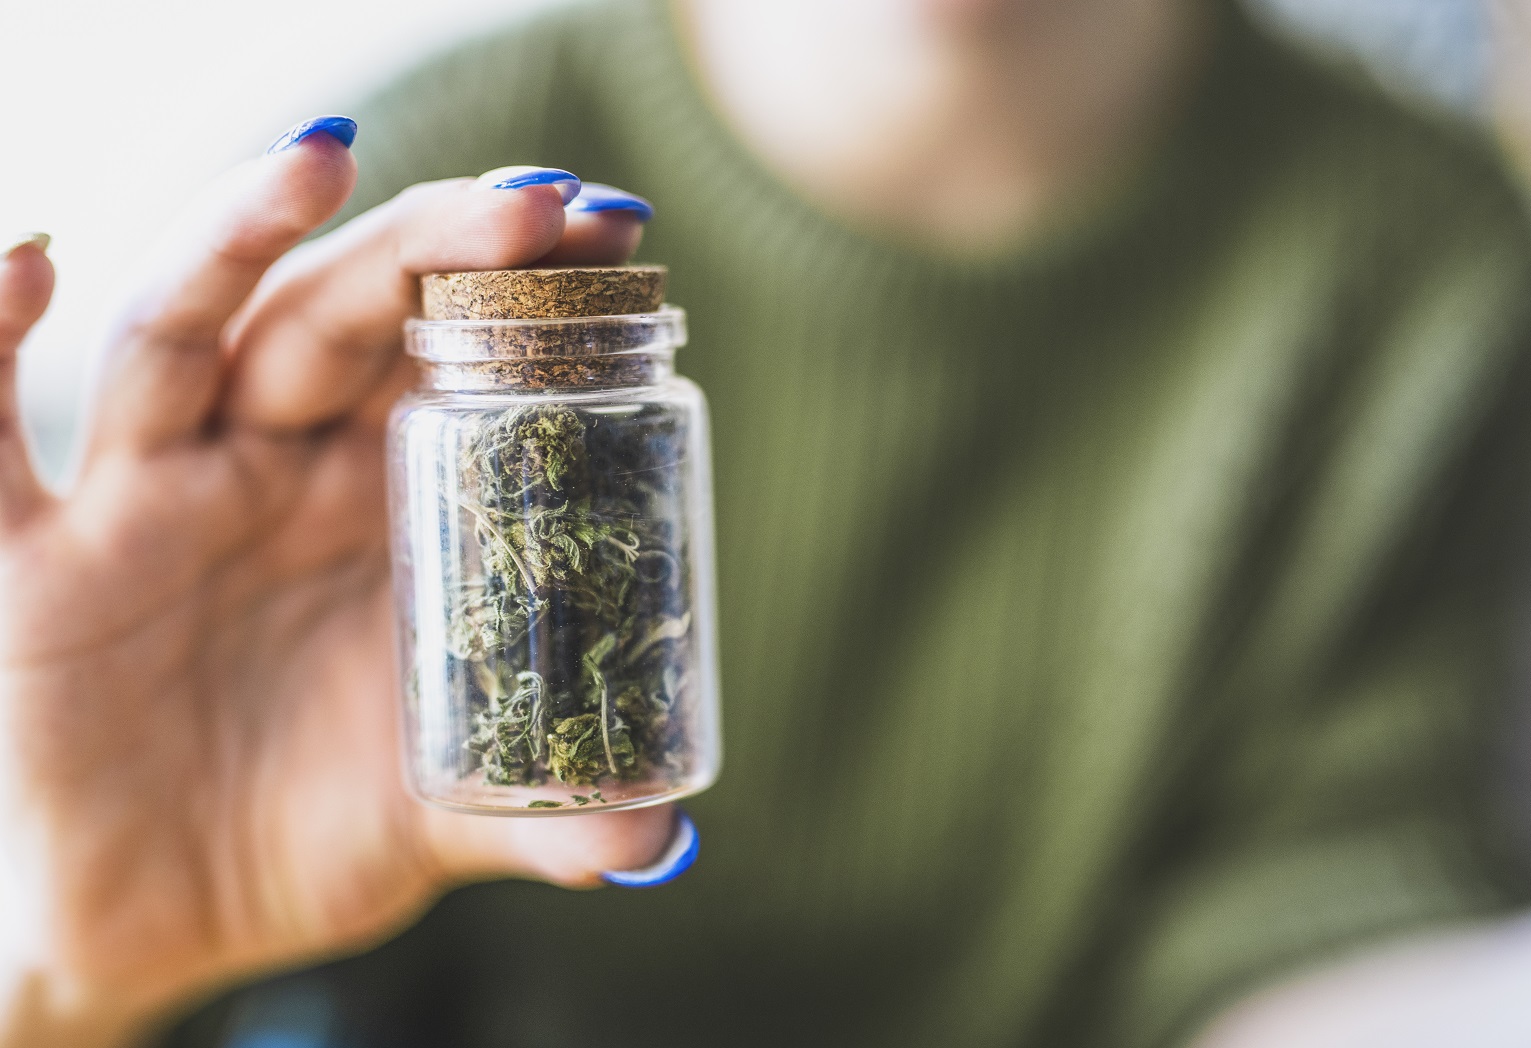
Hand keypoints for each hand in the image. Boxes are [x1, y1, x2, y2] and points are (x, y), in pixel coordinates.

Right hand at [0, 122, 672, 1045]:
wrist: (150, 928)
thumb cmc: (295, 842)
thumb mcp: (431, 817)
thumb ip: (540, 816)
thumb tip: (661, 842)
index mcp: (372, 509)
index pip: (442, 358)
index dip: (518, 292)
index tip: (612, 233)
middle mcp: (264, 476)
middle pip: (336, 318)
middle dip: (428, 249)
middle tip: (535, 205)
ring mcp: (146, 502)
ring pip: (183, 335)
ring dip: (241, 239)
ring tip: (322, 160)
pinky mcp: (32, 560)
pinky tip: (37, 258)